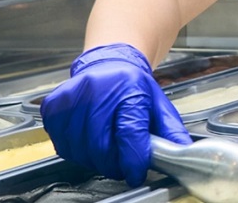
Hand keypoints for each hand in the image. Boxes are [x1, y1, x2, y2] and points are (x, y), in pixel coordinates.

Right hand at [41, 43, 190, 185]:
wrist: (108, 64)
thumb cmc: (132, 87)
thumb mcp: (158, 104)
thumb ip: (171, 130)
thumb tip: (183, 152)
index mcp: (129, 89)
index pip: (130, 134)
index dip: (134, 160)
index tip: (136, 172)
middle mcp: (98, 91)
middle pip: (102, 147)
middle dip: (114, 165)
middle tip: (122, 164)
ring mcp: (73, 97)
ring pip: (80, 150)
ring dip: (95, 160)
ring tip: (106, 150)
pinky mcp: (54, 105)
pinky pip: (62, 145)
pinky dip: (76, 152)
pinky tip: (88, 141)